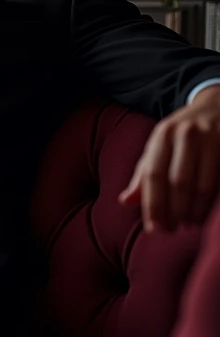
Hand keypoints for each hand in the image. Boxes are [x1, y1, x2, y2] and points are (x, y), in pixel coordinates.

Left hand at [119, 86, 219, 232]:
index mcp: (161, 135)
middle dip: (173, 211)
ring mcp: (208, 137)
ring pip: (200, 184)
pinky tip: (201, 215)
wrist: (214, 106)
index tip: (153, 228)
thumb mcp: (158, 147)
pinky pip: (216, 181)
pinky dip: (208, 203)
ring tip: (187, 225)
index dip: (152, 204)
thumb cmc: (180, 135)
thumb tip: (125, 202)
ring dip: (192, 211)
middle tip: (170, 230)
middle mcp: (183, 134)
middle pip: (176, 181)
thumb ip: (142, 175)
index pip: (153, 174)